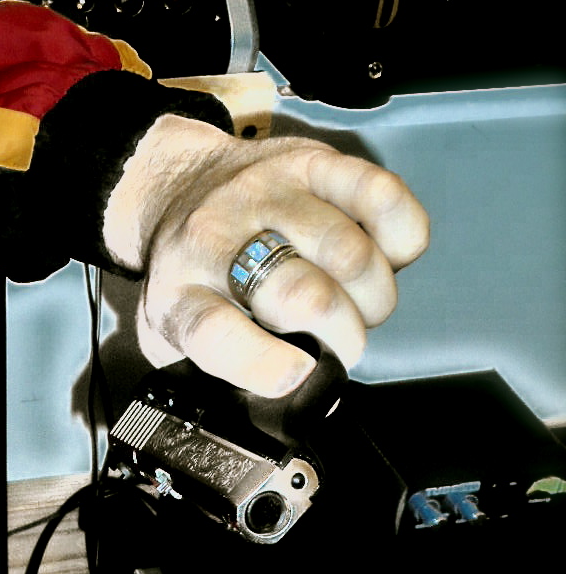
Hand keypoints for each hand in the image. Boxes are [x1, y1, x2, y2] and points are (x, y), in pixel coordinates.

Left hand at [103, 115, 429, 395]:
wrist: (177, 189)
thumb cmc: (189, 276)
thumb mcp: (173, 338)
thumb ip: (211, 377)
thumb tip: (276, 412)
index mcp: (179, 294)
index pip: (215, 333)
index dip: (262, 365)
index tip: (294, 378)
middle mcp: (217, 239)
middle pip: (303, 296)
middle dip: (344, 339)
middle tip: (342, 348)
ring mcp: (265, 194)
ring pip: (349, 253)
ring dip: (374, 297)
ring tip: (362, 308)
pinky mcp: (309, 160)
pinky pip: (380, 196)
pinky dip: (400, 239)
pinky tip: (385, 258)